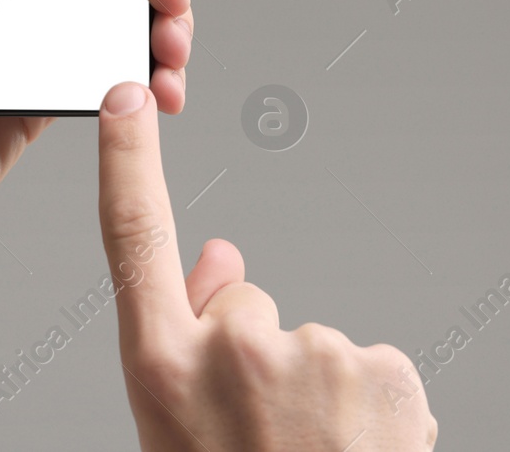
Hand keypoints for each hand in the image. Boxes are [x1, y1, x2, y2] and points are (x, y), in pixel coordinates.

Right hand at [97, 83, 437, 451]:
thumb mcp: (179, 433)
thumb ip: (188, 343)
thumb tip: (224, 253)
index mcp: (163, 369)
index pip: (135, 240)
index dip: (129, 161)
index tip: (126, 93)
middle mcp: (232, 348)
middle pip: (250, 305)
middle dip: (260, 355)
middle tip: (269, 442)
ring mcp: (312, 353)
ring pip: (316, 343)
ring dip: (322, 393)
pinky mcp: (383, 366)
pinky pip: (374, 366)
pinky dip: (374, 408)